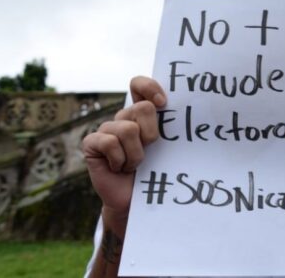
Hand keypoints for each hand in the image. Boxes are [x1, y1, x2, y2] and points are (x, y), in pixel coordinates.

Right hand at [82, 76, 165, 220]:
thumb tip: (192, 112)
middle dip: (151, 134)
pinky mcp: (92, 143)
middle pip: (142, 108)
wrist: (136, 200)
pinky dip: (119, 160)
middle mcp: (123, 117)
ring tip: (134, 165)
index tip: (163, 103)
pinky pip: (110, 142)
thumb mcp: (167, 147)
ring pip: (128, 129)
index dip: (150, 87)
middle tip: (149, 151)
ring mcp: (106, 129)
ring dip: (136, 154)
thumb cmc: (155, 171)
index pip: (139, 84)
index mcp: (142, 113)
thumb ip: (170, 127)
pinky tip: (118, 168)